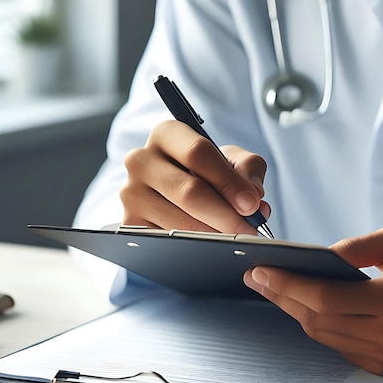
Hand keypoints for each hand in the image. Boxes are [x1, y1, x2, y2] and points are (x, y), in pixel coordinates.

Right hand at [120, 120, 269, 232]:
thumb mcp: (231, 159)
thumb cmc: (206, 171)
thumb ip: (248, 169)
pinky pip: (166, 241)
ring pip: (179, 222)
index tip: (251, 204)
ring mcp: (131, 193)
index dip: (228, 181)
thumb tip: (253, 196)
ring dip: (213, 235)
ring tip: (235, 240)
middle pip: (189, 191)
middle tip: (249, 230)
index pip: (198, 153)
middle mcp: (141, 160)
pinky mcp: (129, 223)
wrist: (177, 192)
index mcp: (166, 134)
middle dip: (225, 215)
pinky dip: (193, 248)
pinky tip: (210, 247)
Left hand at [244, 225, 382, 374]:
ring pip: (322, 335)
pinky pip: (335, 344)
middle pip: (318, 319)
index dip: (289, 285)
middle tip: (255, 277)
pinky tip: (299, 304)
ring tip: (271, 287)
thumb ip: (359, 246)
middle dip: (281, 296)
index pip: (327, 298)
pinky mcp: (382, 366)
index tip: (261, 271)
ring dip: (292, 310)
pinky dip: (314, 323)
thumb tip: (321, 256)